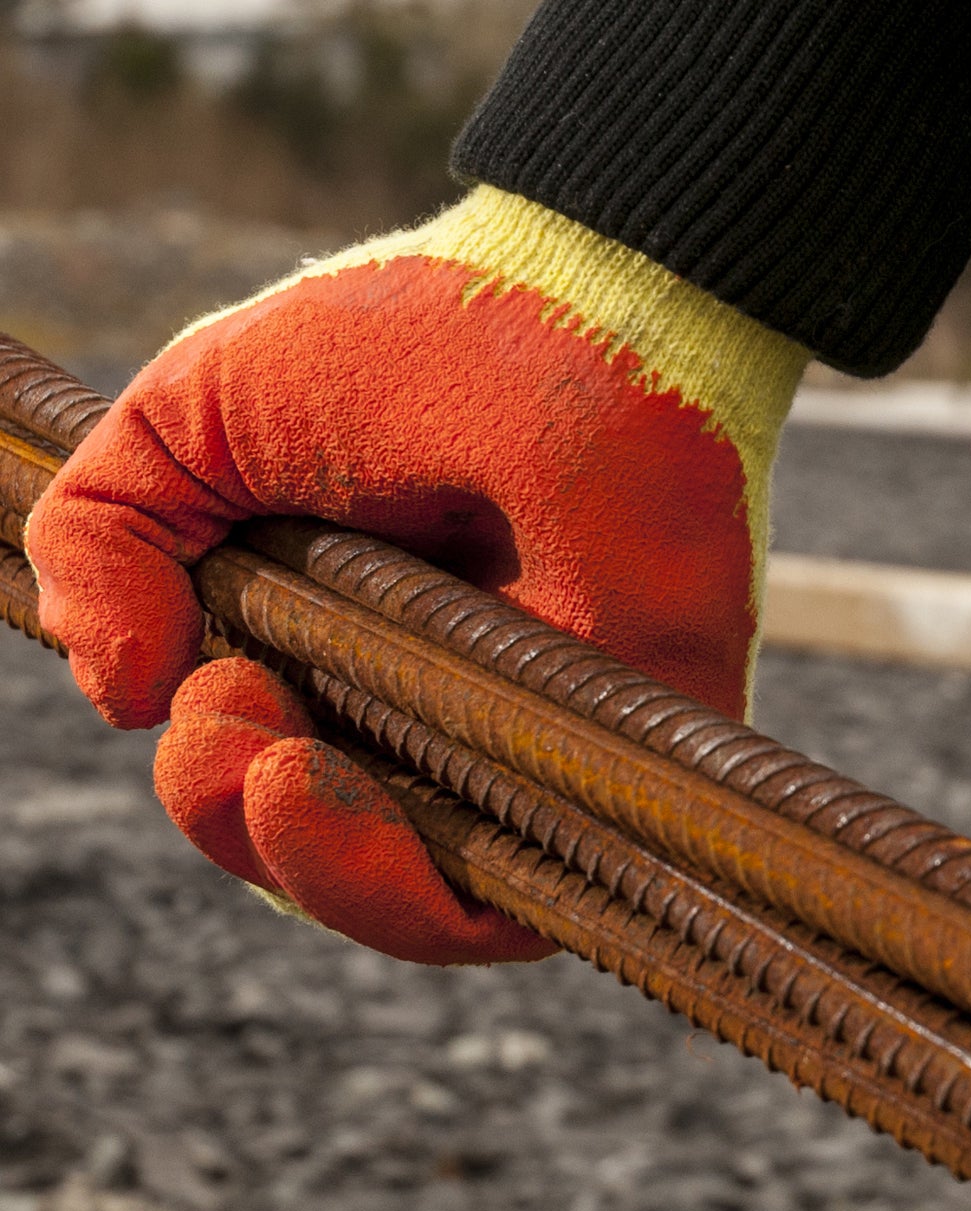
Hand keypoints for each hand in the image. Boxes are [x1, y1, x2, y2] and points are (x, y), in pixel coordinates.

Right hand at [26, 186, 805, 961]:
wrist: (587, 306)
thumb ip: (112, 537)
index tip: (197, 683)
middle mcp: (435, 721)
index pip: (261, 780)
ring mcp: (530, 755)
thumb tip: (112, 693)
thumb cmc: (410, 340)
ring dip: (314, 872)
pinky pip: (519, 905)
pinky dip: (414, 897)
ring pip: (414, 904)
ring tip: (278, 773)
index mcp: (340, 656)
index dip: (208, 776)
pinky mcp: (618, 774)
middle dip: (240, 828)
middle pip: (325, 861)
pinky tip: (335, 804)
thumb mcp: (198, 421)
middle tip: (225, 727)